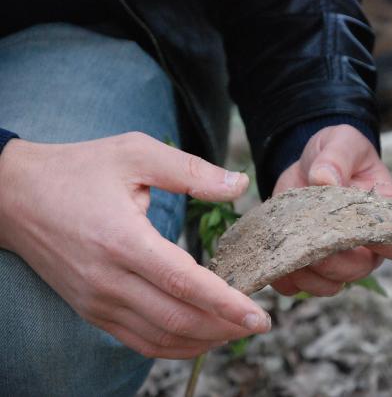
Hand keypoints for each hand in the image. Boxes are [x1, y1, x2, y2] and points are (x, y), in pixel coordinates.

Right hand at [0, 132, 270, 358]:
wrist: (12, 195)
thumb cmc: (77, 170)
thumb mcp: (135, 153)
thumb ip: (190, 170)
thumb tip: (239, 184)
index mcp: (122, 240)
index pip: (183, 283)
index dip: (225, 303)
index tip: (258, 315)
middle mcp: (108, 280)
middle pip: (177, 318)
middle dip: (224, 327)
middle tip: (258, 323)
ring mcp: (97, 301)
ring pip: (159, 337)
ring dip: (202, 340)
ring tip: (235, 330)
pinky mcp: (91, 309)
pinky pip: (138, 340)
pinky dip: (173, 345)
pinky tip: (198, 336)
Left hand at [271, 124, 391, 295]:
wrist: (307, 165)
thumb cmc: (335, 153)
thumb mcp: (340, 142)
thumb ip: (336, 158)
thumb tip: (324, 179)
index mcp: (382, 216)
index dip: (389, 246)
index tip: (365, 236)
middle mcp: (363, 244)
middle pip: (359, 268)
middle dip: (335, 262)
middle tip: (311, 241)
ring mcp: (336, 258)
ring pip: (330, 285)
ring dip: (309, 276)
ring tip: (289, 252)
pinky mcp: (307, 263)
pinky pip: (299, 286)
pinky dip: (286, 280)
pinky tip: (275, 260)